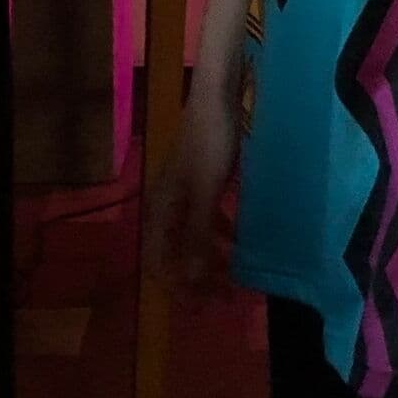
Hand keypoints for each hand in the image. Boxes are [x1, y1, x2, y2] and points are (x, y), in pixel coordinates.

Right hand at [138, 71, 239, 298]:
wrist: (219, 89)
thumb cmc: (210, 138)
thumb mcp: (204, 190)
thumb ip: (196, 235)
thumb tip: (188, 281)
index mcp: (159, 207)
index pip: (158, 262)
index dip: (179, 288)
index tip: (206, 308)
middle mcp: (167, 202)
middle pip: (175, 253)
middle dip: (198, 278)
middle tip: (228, 297)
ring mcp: (184, 189)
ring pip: (193, 236)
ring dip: (211, 258)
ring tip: (237, 274)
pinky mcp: (203, 178)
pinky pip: (207, 218)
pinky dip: (221, 234)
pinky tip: (240, 237)